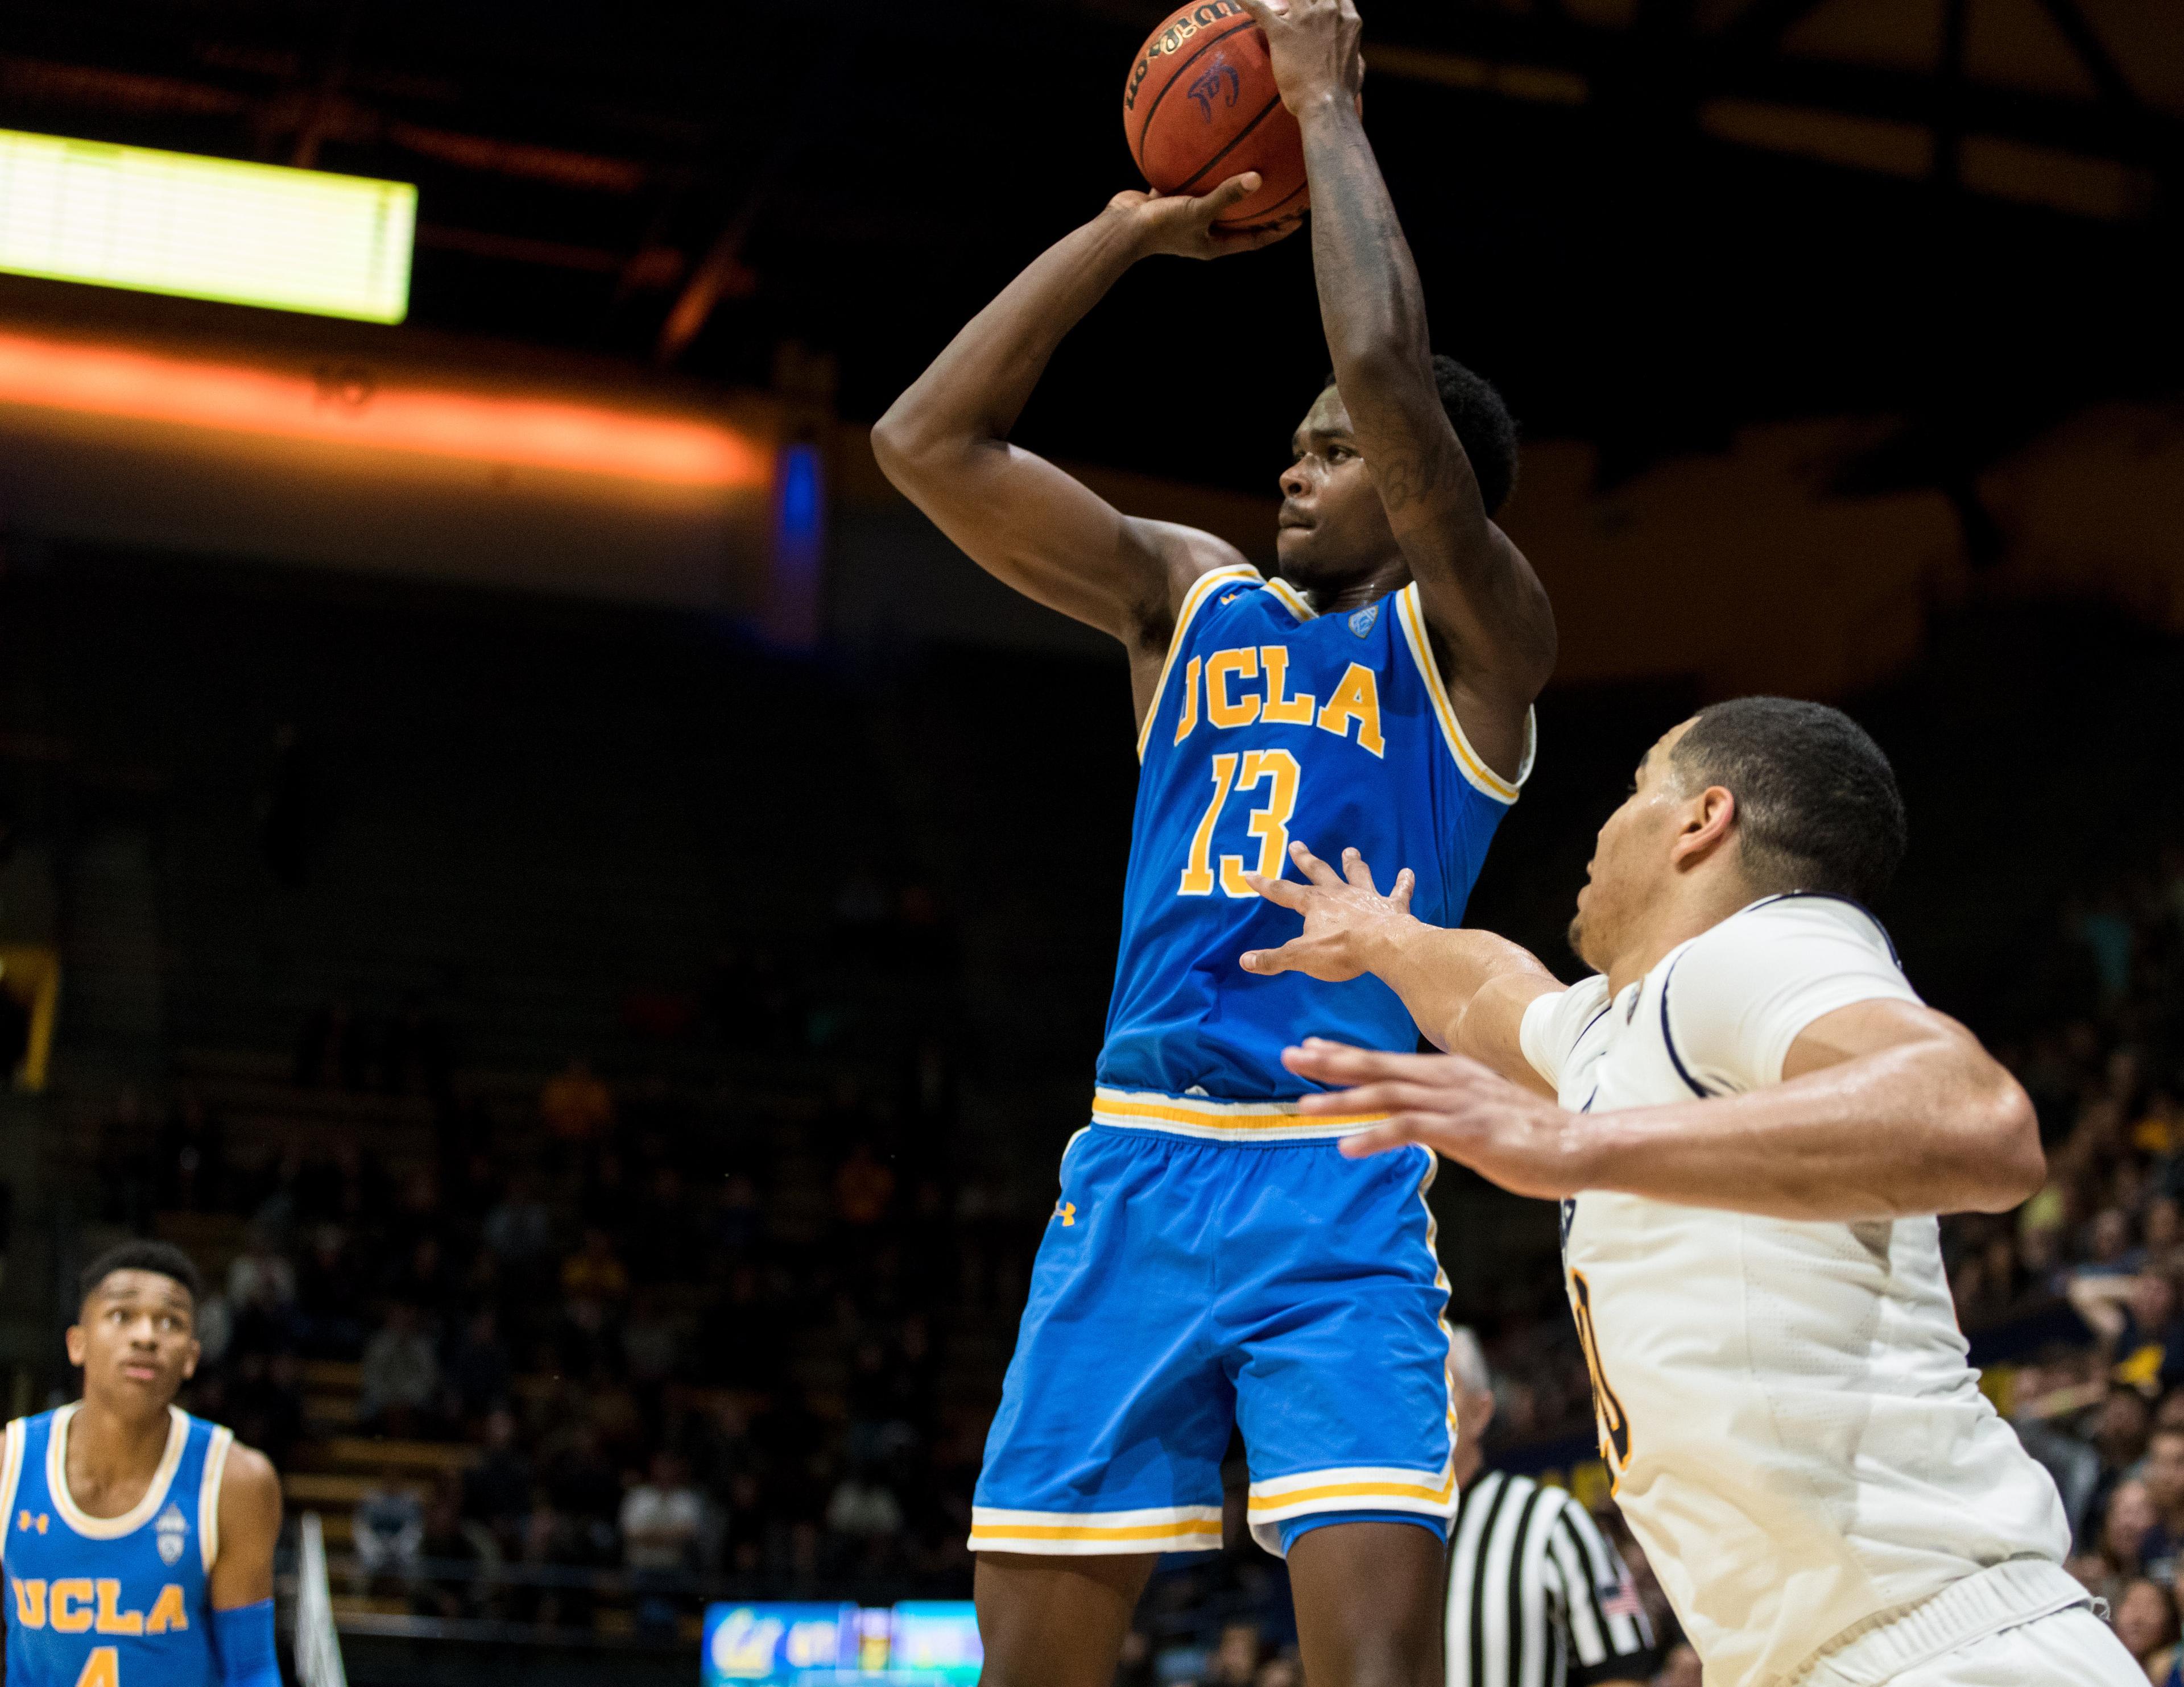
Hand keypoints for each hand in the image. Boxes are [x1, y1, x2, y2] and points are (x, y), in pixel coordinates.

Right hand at [1106, 174, 1302, 261]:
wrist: (1120, 228)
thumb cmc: (1160, 228)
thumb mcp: (1197, 210)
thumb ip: (1227, 195)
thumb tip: (1258, 179)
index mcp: (1215, 244)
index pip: (1256, 238)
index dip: (1279, 228)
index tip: (1300, 214)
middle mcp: (1205, 231)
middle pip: (1242, 218)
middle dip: (1263, 205)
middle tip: (1286, 185)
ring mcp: (1188, 216)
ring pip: (1218, 199)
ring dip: (1234, 185)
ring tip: (1253, 161)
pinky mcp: (1172, 200)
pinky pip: (1194, 182)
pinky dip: (1204, 168)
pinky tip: (1212, 144)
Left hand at [1237, 0, 1364, 114]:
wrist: (1326, 104)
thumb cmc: (1343, 91)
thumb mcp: (1357, 67)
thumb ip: (1354, 53)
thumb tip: (1355, 55)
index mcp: (1348, 19)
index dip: (1324, 0)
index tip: (1316, 5)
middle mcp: (1328, 11)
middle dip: (1302, 0)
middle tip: (1291, 8)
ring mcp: (1304, 19)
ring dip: (1278, 0)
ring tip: (1273, 5)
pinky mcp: (1281, 31)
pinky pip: (1259, 8)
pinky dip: (1247, 1)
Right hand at [1240, 841, 1415, 981]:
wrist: (1384, 946)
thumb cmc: (1341, 951)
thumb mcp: (1301, 957)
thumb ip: (1274, 959)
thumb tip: (1245, 961)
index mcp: (1314, 903)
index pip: (1283, 892)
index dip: (1265, 884)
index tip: (1249, 874)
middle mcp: (1339, 893)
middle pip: (1319, 872)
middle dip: (1305, 859)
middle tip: (1296, 844)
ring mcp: (1367, 896)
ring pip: (1358, 874)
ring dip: (1353, 863)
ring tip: (1350, 850)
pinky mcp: (1392, 905)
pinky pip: (1399, 891)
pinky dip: (1404, 882)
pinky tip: (1408, 872)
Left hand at [1282, 1039, 1594, 1199]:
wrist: (1581, 1144)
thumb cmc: (1531, 1133)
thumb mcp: (1480, 1112)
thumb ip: (1445, 1109)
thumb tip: (1416, 1117)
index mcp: (1449, 1072)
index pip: (1388, 1059)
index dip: (1346, 1052)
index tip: (1309, 1047)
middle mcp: (1448, 1080)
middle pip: (1379, 1067)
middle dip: (1331, 1062)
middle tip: (1288, 1057)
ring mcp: (1457, 1104)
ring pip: (1388, 1095)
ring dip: (1343, 1100)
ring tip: (1303, 1107)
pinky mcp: (1467, 1132)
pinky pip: (1412, 1130)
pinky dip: (1376, 1136)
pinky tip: (1347, 1146)